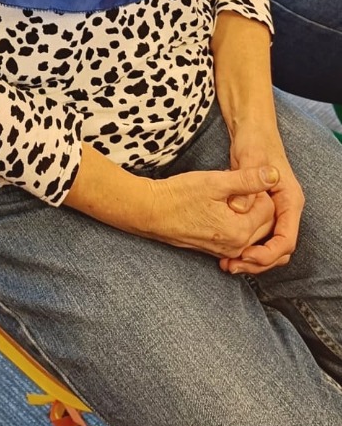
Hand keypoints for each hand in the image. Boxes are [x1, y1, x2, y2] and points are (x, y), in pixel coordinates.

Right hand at [144, 166, 276, 259]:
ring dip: (248, 213)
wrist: (152, 212)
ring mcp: (227, 251)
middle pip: (265, 223)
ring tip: (227, 197)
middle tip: (234, 187)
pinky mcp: (217, 251)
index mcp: (240, 231)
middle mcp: (237, 247)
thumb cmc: (180, 195)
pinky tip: (222, 208)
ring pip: (253, 230)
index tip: (239, 179)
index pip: (269, 209)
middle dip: (256, 203)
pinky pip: (240, 237)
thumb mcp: (216, 182)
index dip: (258, 189)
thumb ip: (248, 180)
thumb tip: (274, 174)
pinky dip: (238, 222)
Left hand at [222, 132, 303, 275]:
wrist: (252, 129)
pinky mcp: (262, 211)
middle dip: (259, 262)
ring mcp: (275, 211)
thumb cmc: (254, 141)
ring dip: (251, 257)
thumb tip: (239, 209)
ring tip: (228, 264)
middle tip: (234, 266)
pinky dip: (245, 246)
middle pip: (279, 249)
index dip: (268, 253)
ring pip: (269, 246)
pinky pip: (258, 236)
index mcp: (290, 200)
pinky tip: (227, 250)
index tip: (247, 257)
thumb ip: (246, 183)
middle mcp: (286, 209)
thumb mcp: (249, 159)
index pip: (287, 239)